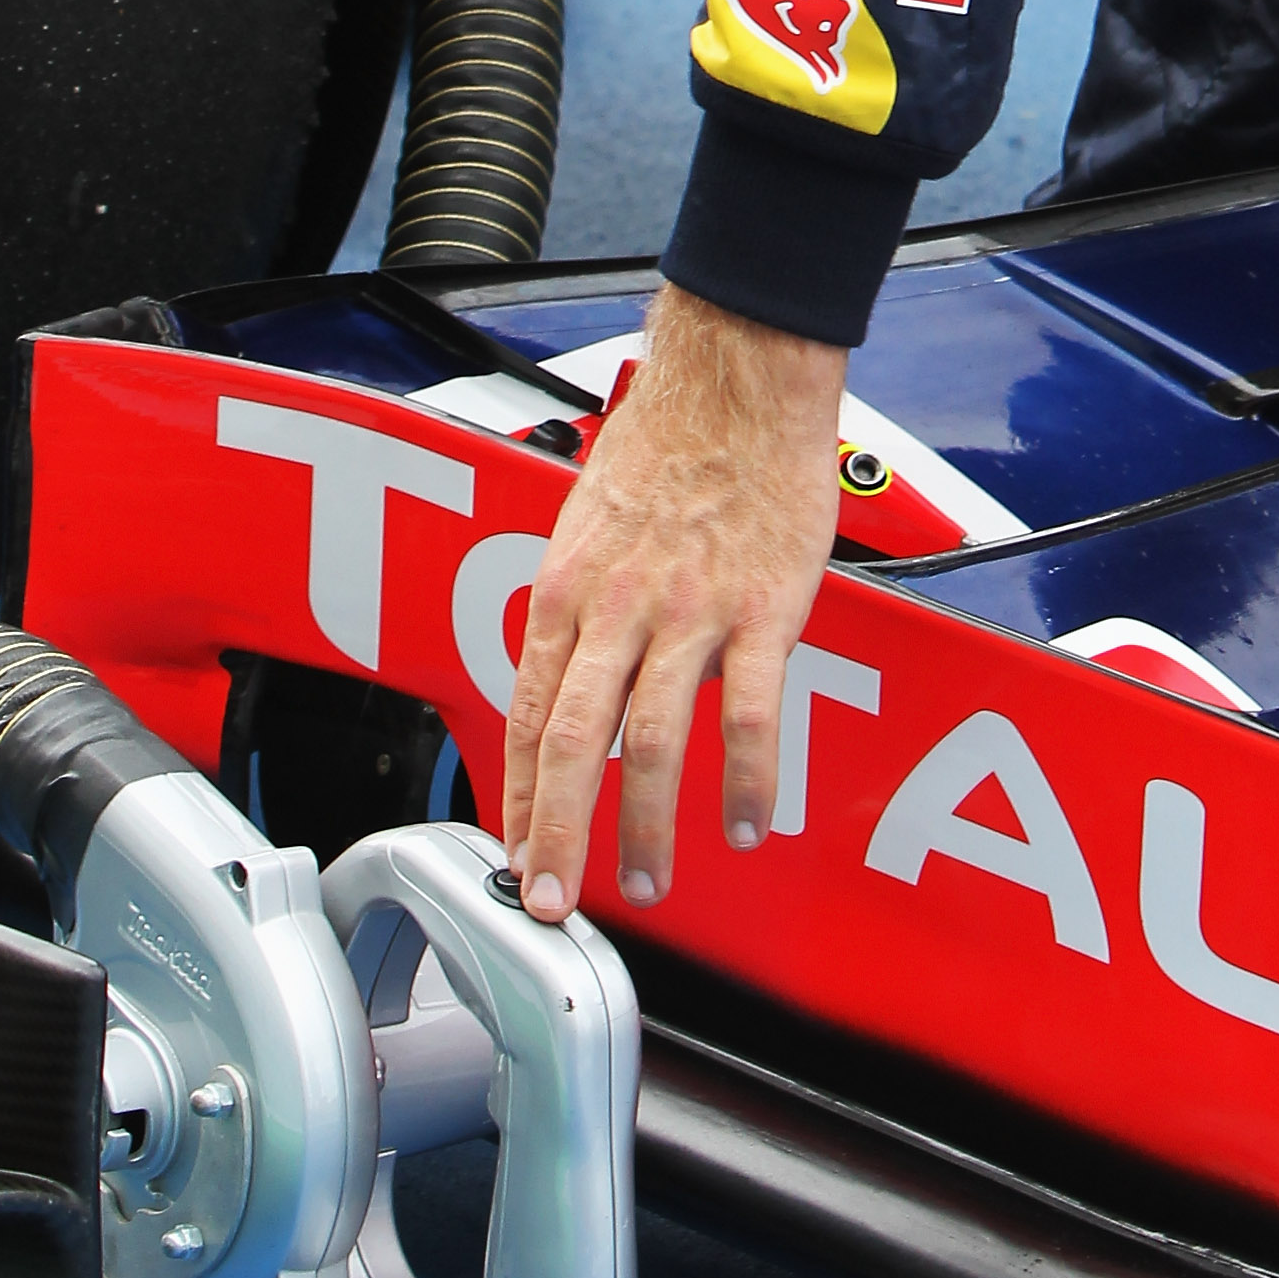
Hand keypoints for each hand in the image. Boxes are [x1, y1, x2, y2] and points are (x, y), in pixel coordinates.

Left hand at [504, 285, 848, 916]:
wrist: (740, 377)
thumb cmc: (671, 441)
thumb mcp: (589, 524)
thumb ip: (583, 608)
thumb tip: (576, 678)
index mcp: (567, 589)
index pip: (525, 715)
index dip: (517, 797)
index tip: (516, 854)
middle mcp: (617, 607)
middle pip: (573, 744)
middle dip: (559, 835)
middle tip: (556, 900)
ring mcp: (690, 612)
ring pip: (654, 742)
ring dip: (649, 825)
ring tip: (651, 879)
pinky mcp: (761, 610)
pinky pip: (749, 715)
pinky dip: (746, 781)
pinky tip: (746, 822)